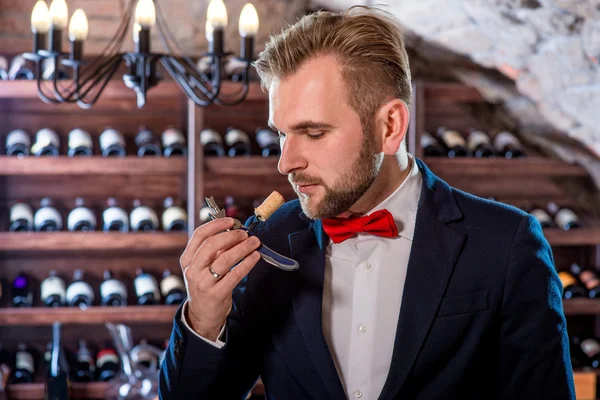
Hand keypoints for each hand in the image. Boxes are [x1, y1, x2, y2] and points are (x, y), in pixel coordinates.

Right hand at [180, 218, 261, 339]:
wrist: (202, 315)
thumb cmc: (206, 285)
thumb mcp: (202, 267)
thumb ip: (214, 250)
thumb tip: (234, 230)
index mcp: (188, 259)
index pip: (199, 235)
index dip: (216, 225)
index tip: (231, 221)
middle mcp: (193, 270)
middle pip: (212, 245)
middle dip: (232, 236)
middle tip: (246, 233)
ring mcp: (203, 283)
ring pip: (225, 259)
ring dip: (243, 248)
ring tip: (255, 242)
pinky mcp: (216, 294)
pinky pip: (235, 275)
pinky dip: (247, 263)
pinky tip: (255, 257)